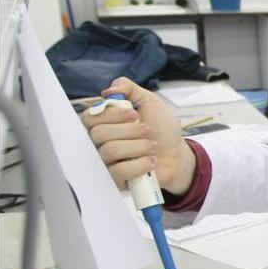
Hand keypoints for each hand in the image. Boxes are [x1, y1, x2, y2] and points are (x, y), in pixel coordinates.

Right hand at [80, 77, 194, 192]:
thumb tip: (111, 88)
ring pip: (109, 151)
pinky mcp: (116, 180)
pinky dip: (140, 164)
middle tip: (147, 130)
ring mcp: (106, 162)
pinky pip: (118, 171)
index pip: (89, 117)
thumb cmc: (163, 130)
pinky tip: (150, 161)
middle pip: (98, 134)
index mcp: (105, 123)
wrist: (178, 155)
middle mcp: (100, 142)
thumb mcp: (150, 102)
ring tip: (152, 146)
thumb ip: (130, 89)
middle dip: (129, 130)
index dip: (111, 114)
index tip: (134, 114)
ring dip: (138, 146)